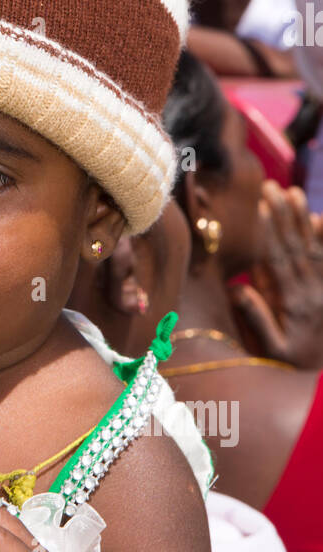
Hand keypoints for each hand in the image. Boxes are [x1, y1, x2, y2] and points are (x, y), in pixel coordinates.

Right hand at [230, 181, 322, 368]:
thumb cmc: (290, 364)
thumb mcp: (270, 351)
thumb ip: (255, 320)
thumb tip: (238, 288)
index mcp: (291, 302)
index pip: (277, 259)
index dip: (268, 231)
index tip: (260, 206)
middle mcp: (311, 290)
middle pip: (294, 246)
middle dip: (283, 215)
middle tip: (272, 187)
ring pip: (313, 247)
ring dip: (302, 219)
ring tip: (294, 193)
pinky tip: (320, 220)